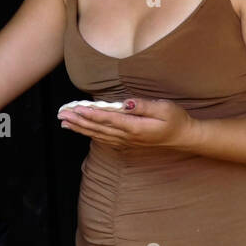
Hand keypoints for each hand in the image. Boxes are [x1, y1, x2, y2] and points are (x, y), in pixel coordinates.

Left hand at [58, 97, 193, 148]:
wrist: (184, 137)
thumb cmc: (175, 119)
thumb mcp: (163, 108)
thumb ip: (142, 106)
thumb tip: (125, 103)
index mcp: (136, 127)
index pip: (109, 119)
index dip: (91, 114)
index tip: (77, 109)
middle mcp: (128, 137)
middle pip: (99, 129)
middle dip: (79, 121)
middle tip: (62, 114)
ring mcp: (127, 142)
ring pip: (98, 135)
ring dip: (81, 129)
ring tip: (65, 122)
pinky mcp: (128, 143)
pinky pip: (105, 139)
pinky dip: (91, 135)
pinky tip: (82, 131)